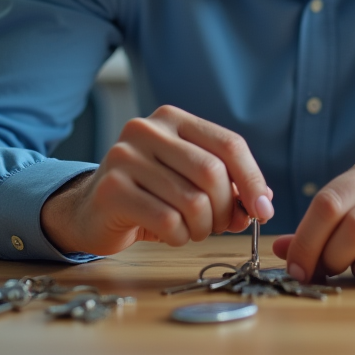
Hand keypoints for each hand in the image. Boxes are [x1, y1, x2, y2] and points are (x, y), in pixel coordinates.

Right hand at [41, 104, 272, 255]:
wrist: (90, 210)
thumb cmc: (150, 195)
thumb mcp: (190, 181)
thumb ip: (227, 185)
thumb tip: (262, 203)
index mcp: (173, 118)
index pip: (228, 144)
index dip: (252, 180)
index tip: (264, 210)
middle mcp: (147, 130)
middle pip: (212, 173)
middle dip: (226, 209)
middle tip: (221, 225)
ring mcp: (125, 157)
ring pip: (192, 201)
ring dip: (203, 227)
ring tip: (192, 229)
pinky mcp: (111, 189)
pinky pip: (168, 221)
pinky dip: (180, 236)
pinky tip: (171, 234)